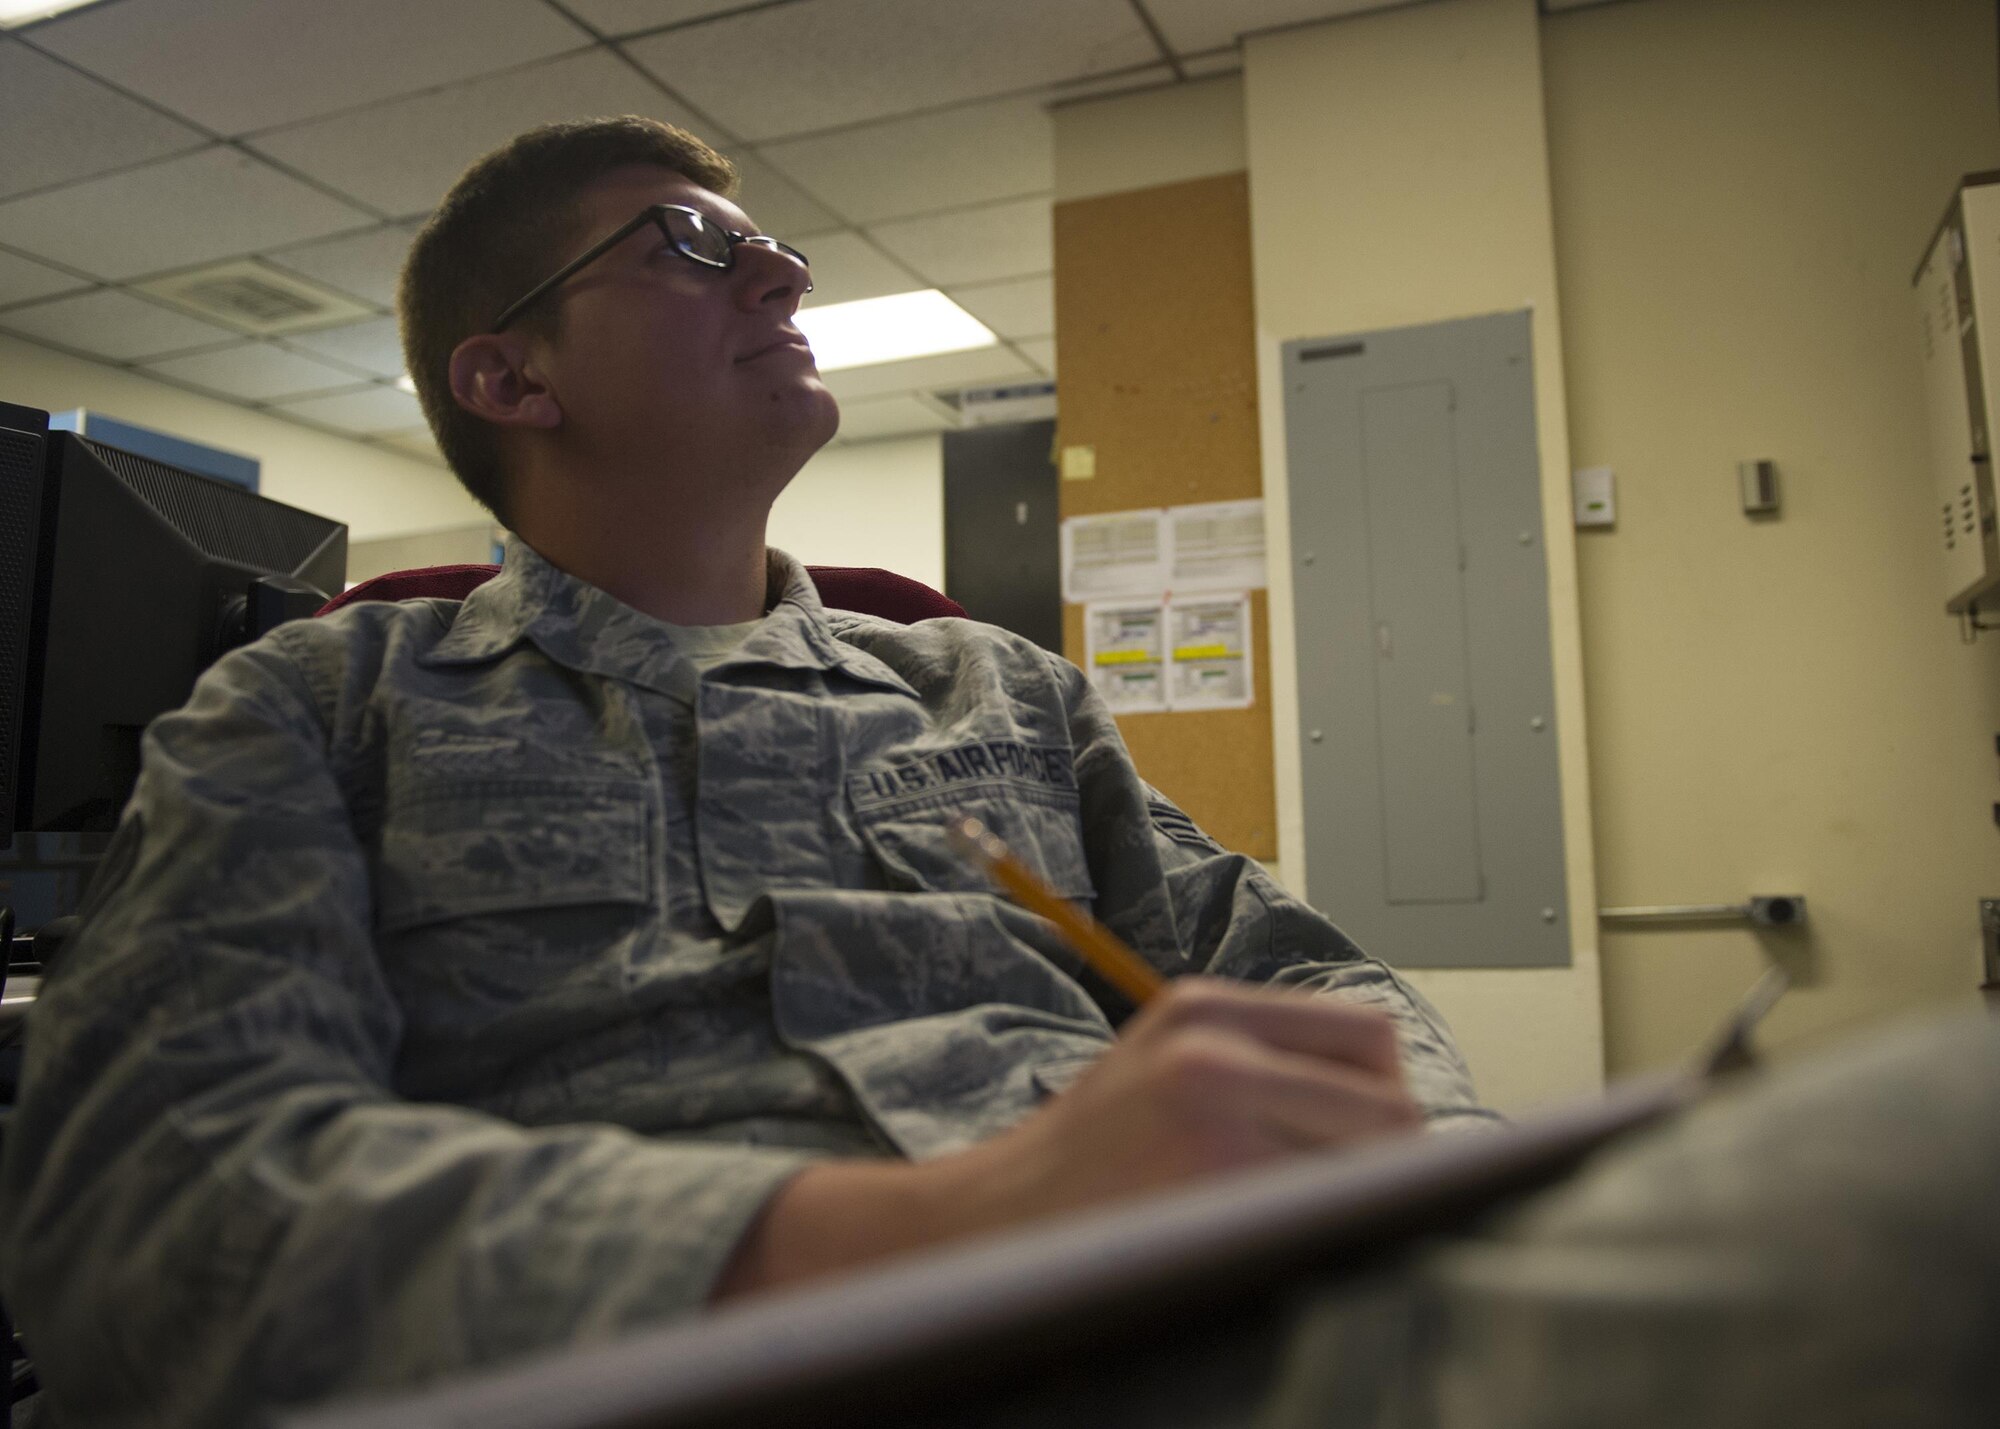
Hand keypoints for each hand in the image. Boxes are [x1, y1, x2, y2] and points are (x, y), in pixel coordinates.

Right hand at [712, 978, 1422, 1301]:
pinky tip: (1284, 1249)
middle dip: (1390, 1161)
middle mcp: (1214, 1048)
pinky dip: (1325, 1237)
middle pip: (1390, 1103)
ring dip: (1363, 1203)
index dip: (1382, 1099)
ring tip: (1312, 1225)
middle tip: (1353, 1201)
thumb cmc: (1085, 1160)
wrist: (986, 1222)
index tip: (1367, 1148)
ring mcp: (1213, 1118)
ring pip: (1371, 1166)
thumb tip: (1389, 1113)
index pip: (1369, 1037)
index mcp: (1206, 1008)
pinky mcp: (1210, 1188)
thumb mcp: (1164, 1064)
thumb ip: (1262, 1063)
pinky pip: (1324, 1216)